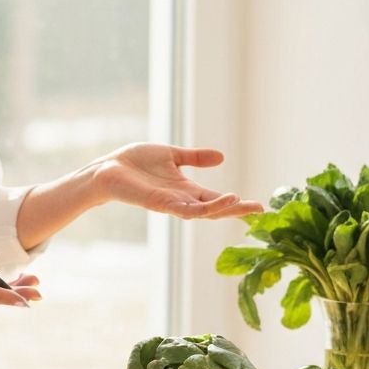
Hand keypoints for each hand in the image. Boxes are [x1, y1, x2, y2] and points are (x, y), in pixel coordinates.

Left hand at [90, 143, 263, 219]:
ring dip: (225, 210)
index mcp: (185, 190)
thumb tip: (221, 157)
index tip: (259, 205)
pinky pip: (189, 209)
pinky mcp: (162, 204)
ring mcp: (172, 204)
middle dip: (237, 211)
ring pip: (205, 212)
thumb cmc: (134, 162)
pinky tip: (224, 200)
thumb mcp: (172, 155)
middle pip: (215, 209)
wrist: (108, 168)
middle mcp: (182, 200)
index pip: (216, 198)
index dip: (236, 203)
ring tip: (246, 205)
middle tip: (260, 210)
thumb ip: (194, 158)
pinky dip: (208, 206)